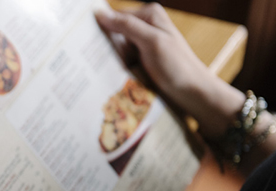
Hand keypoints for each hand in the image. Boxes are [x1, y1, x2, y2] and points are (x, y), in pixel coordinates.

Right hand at [95, 3, 244, 138]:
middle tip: (89, 62)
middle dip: (104, 47)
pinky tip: (111, 77)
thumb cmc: (176, 66)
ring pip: (116, 49)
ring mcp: (144, 44)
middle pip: (114, 33)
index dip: (99, 29)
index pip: (114, 16)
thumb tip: (99, 13)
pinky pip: (123, 61)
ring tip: (100, 73)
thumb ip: (127, 25)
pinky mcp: (142, 60)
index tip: (83, 42)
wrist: (192, 92)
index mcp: (149, 14)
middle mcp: (146, 26)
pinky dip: (117, 68)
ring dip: (110, 60)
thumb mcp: (151, 42)